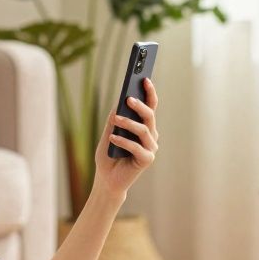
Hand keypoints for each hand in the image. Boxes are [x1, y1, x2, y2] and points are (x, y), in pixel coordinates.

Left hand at [94, 76, 158, 197]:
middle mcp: (151, 137)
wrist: (107, 180)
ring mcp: (150, 149)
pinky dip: (123, 141)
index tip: (144, 79)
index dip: (149, 93)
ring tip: (116, 119)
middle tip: (128, 98)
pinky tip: (112, 138)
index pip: (150, 107)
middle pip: (149, 116)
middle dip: (140, 105)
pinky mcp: (147, 160)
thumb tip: (120, 102)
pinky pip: (136, 147)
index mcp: (145, 127)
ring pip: (143, 130)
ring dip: (128, 123)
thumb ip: (115, 119)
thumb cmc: (109, 156)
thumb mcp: (109, 133)